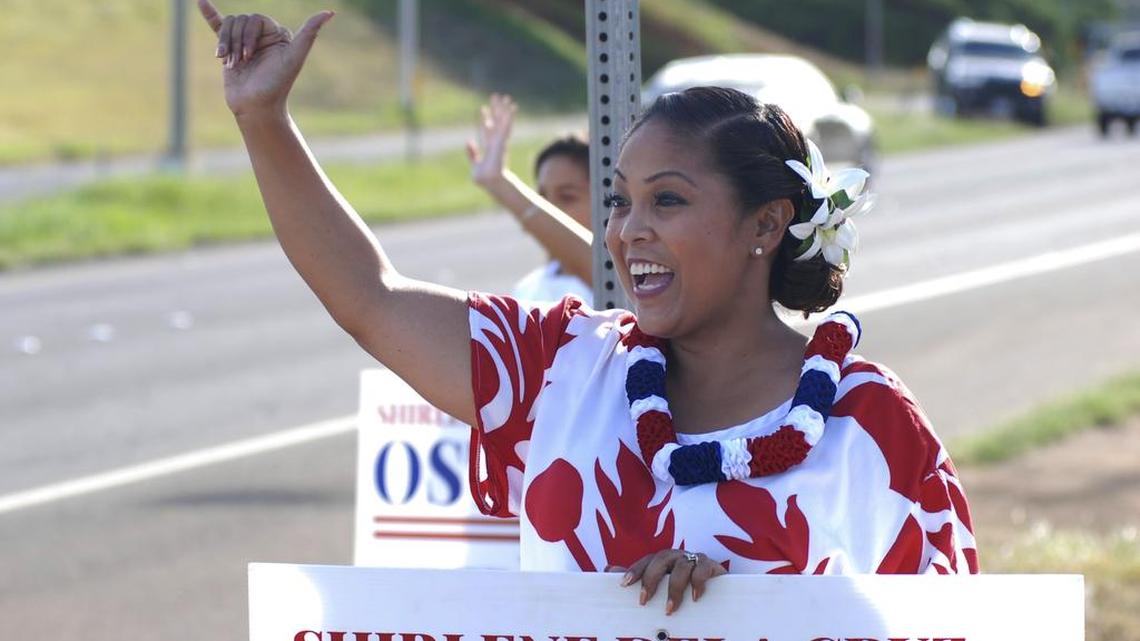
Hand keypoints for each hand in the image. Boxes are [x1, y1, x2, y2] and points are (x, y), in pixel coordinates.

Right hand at [196, 0, 334, 117]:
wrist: (256, 108)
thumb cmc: (276, 85)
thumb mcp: (294, 57)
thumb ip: (309, 33)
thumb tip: (330, 12)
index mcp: (278, 35)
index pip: (256, 19)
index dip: (248, 35)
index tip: (249, 55)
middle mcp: (263, 37)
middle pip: (240, 21)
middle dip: (236, 41)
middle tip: (240, 62)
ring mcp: (245, 43)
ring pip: (228, 26)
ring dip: (225, 44)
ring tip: (228, 63)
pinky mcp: (230, 50)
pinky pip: (219, 26)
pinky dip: (210, 14)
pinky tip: (200, 3)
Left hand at [465, 94, 516, 187]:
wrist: (490, 181)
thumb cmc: (483, 177)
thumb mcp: (474, 164)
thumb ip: (472, 153)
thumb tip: (468, 141)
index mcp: (488, 146)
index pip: (485, 129)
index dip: (483, 119)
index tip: (482, 109)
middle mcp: (495, 141)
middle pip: (496, 122)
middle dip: (496, 109)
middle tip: (496, 96)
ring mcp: (500, 140)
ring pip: (502, 121)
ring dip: (505, 109)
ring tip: (507, 97)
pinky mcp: (503, 140)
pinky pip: (506, 125)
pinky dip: (509, 116)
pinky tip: (513, 107)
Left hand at [612, 549, 726, 614]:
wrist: (718, 590)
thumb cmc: (683, 587)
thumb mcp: (660, 584)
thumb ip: (638, 577)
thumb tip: (608, 569)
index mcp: (663, 560)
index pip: (646, 561)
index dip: (635, 570)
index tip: (624, 585)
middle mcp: (677, 556)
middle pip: (661, 559)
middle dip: (651, 579)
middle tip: (644, 601)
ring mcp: (695, 558)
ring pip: (681, 565)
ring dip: (674, 588)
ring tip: (669, 609)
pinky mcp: (712, 565)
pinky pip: (703, 568)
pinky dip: (698, 581)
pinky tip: (694, 597)